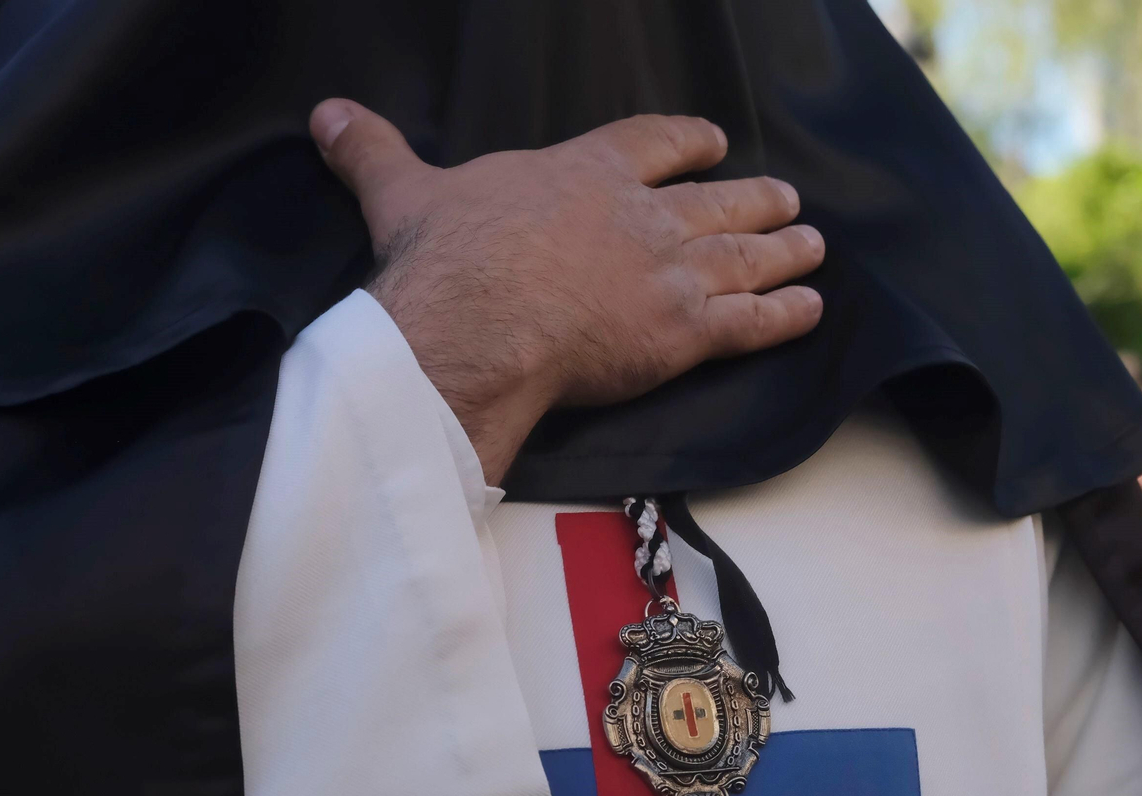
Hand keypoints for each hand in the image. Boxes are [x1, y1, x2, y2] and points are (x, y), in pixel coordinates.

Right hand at [309, 99, 825, 482]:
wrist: (478, 323)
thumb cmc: (448, 259)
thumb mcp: (405, 191)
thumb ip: (377, 152)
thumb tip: (327, 116)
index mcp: (586, 173)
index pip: (653, 144)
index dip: (687, 142)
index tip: (712, 143)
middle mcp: (643, 216)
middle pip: (718, 200)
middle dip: (755, 199)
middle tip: (785, 198)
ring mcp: (671, 273)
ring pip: (747, 256)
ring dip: (785, 250)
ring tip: (813, 244)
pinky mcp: (684, 333)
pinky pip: (752, 322)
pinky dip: (788, 316)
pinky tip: (814, 309)